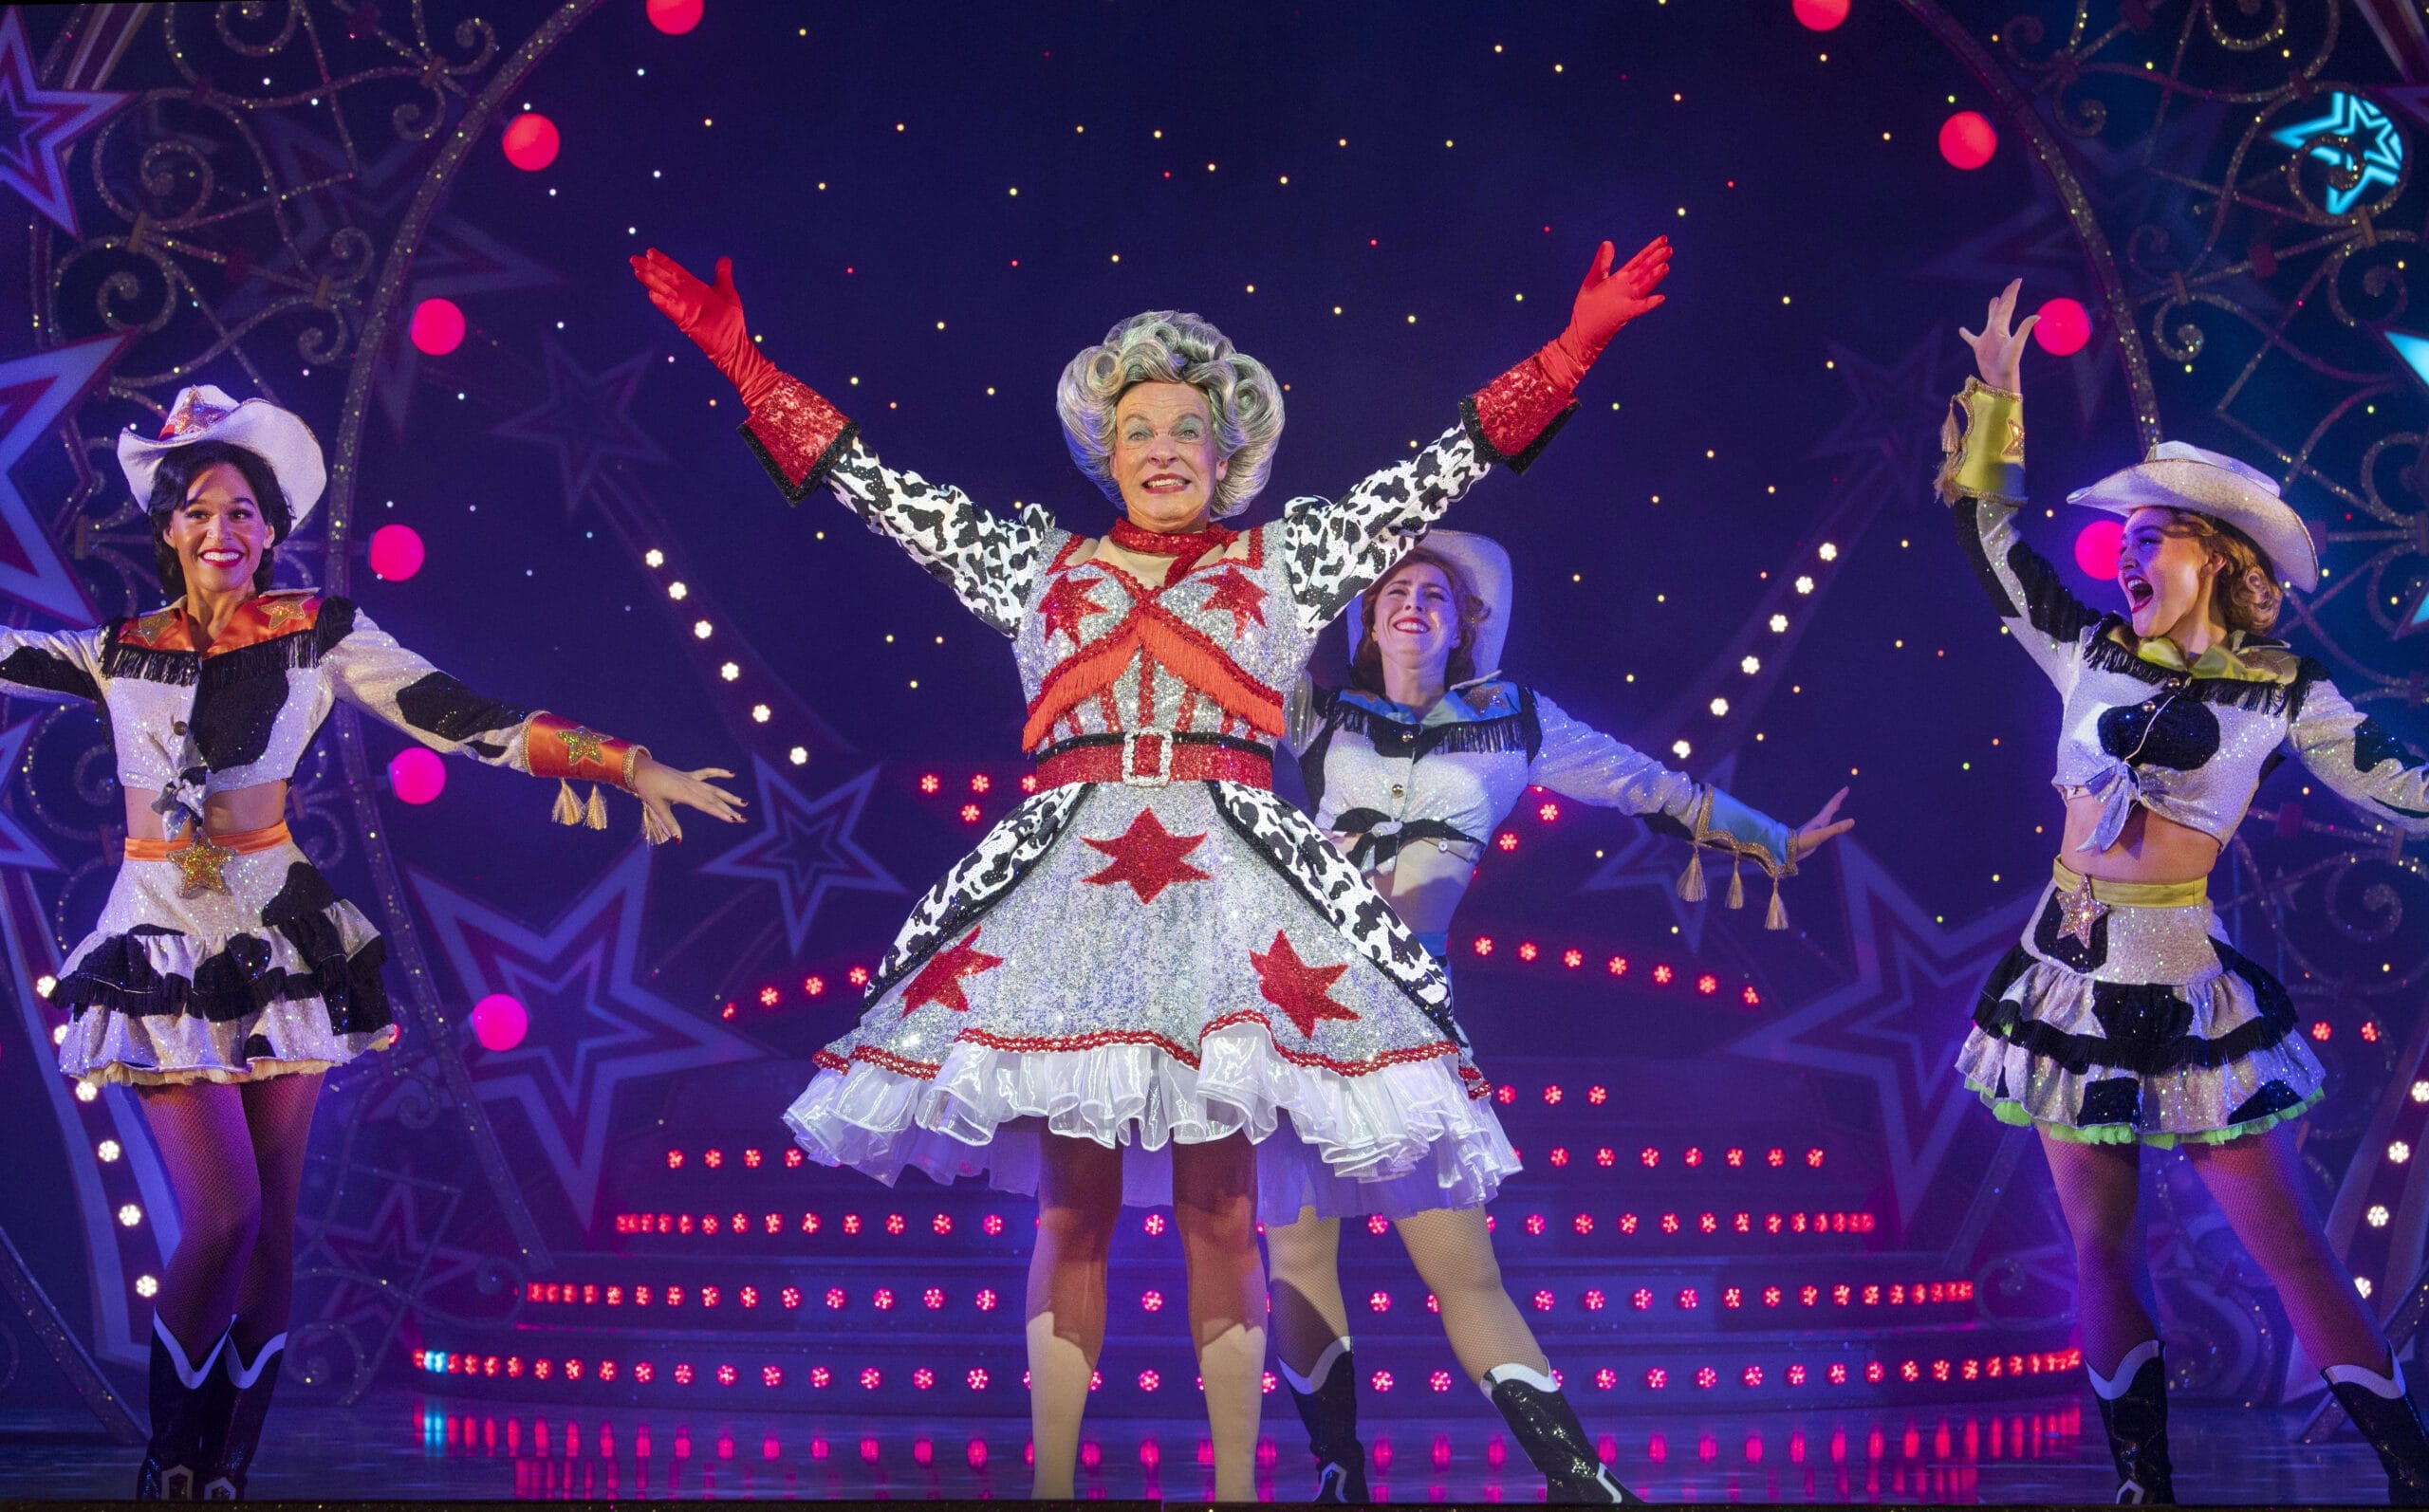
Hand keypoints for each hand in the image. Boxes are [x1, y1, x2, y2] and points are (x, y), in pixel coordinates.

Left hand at [628, 754, 745, 844]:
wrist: (641, 770)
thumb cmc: (648, 789)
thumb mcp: (657, 807)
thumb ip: (669, 824)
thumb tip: (678, 841)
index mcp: (685, 794)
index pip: (707, 806)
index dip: (720, 813)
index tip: (733, 819)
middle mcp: (692, 786)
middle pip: (714, 799)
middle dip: (729, 809)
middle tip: (743, 819)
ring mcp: (692, 780)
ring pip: (714, 789)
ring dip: (729, 796)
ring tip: (743, 803)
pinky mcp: (689, 776)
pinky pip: (707, 773)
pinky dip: (719, 773)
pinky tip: (732, 774)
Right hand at [629, 249, 773, 406]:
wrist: (734, 341)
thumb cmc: (731, 319)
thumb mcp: (726, 291)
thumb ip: (722, 275)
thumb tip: (724, 259)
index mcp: (694, 287)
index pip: (674, 270)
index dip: (662, 261)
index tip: (649, 251)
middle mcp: (686, 295)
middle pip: (664, 278)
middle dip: (649, 268)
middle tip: (634, 258)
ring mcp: (684, 308)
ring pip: (664, 292)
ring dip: (651, 282)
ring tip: (638, 272)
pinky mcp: (686, 321)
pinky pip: (672, 311)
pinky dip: (662, 303)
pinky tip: (651, 294)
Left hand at [1542, 236, 1670, 386]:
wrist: (1581, 334)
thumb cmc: (1587, 309)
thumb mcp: (1593, 280)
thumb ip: (1602, 262)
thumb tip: (1608, 242)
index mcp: (1620, 279)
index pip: (1638, 261)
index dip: (1650, 250)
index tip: (1664, 239)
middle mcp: (1626, 288)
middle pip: (1643, 271)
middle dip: (1656, 259)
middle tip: (1669, 248)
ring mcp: (1626, 301)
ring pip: (1643, 286)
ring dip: (1654, 277)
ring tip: (1665, 265)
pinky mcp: (1622, 314)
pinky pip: (1638, 308)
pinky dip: (1649, 303)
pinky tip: (1660, 298)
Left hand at [1790, 786, 1853, 860]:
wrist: (1788, 848)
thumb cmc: (1804, 841)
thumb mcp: (1822, 834)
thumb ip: (1837, 828)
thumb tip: (1852, 821)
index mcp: (1821, 819)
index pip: (1832, 805)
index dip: (1839, 796)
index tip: (1846, 788)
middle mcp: (1818, 821)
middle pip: (1829, 808)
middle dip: (1837, 800)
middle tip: (1843, 793)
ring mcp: (1815, 828)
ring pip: (1827, 816)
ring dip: (1832, 810)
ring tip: (1837, 807)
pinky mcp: (1814, 835)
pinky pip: (1824, 825)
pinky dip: (1829, 821)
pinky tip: (1827, 824)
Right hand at [1958, 278, 2036, 391]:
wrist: (2001, 380)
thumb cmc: (2009, 364)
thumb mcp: (2016, 346)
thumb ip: (2024, 329)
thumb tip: (2037, 315)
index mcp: (2003, 327)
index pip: (2009, 306)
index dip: (2012, 293)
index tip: (2017, 280)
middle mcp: (1997, 330)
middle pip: (2001, 310)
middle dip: (2005, 297)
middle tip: (2009, 286)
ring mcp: (1988, 338)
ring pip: (1989, 319)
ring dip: (1991, 310)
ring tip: (1993, 300)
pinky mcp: (1979, 347)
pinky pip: (1971, 338)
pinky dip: (1966, 334)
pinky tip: (1961, 330)